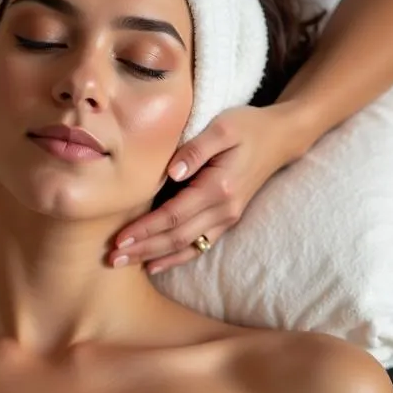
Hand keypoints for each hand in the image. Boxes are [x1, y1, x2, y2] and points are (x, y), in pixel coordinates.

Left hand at [109, 105, 303, 273]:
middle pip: (176, 237)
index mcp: (218, 188)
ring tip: (125, 263)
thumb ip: (195, 149)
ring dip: (154, 257)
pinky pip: (198, 246)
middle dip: (143, 249)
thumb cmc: (248, 127)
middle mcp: (224, 210)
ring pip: (186, 246)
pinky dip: (175, 258)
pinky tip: (154, 265)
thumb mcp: (222, 127)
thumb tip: (172, 172)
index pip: (174, 214)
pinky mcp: (227, 220)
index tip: (120, 238)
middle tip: (112, 258)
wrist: (280, 138)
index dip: (146, 229)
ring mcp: (227, 218)